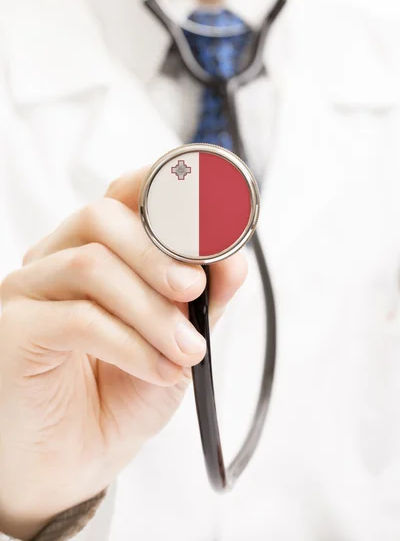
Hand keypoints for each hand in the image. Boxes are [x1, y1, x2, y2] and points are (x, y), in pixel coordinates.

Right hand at [0, 167, 246, 539]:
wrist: (75, 459)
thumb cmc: (121, 391)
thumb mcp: (178, 339)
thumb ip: (204, 298)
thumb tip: (233, 258)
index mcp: (96, 250)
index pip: (122, 195)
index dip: (163, 185)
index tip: (208, 204)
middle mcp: (55, 260)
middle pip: (102, 218)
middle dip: (159, 252)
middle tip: (194, 291)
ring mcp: (28, 292)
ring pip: (90, 264)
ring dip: (152, 309)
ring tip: (186, 350)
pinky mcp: (13, 332)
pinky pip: (76, 318)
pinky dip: (130, 343)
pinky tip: (157, 369)